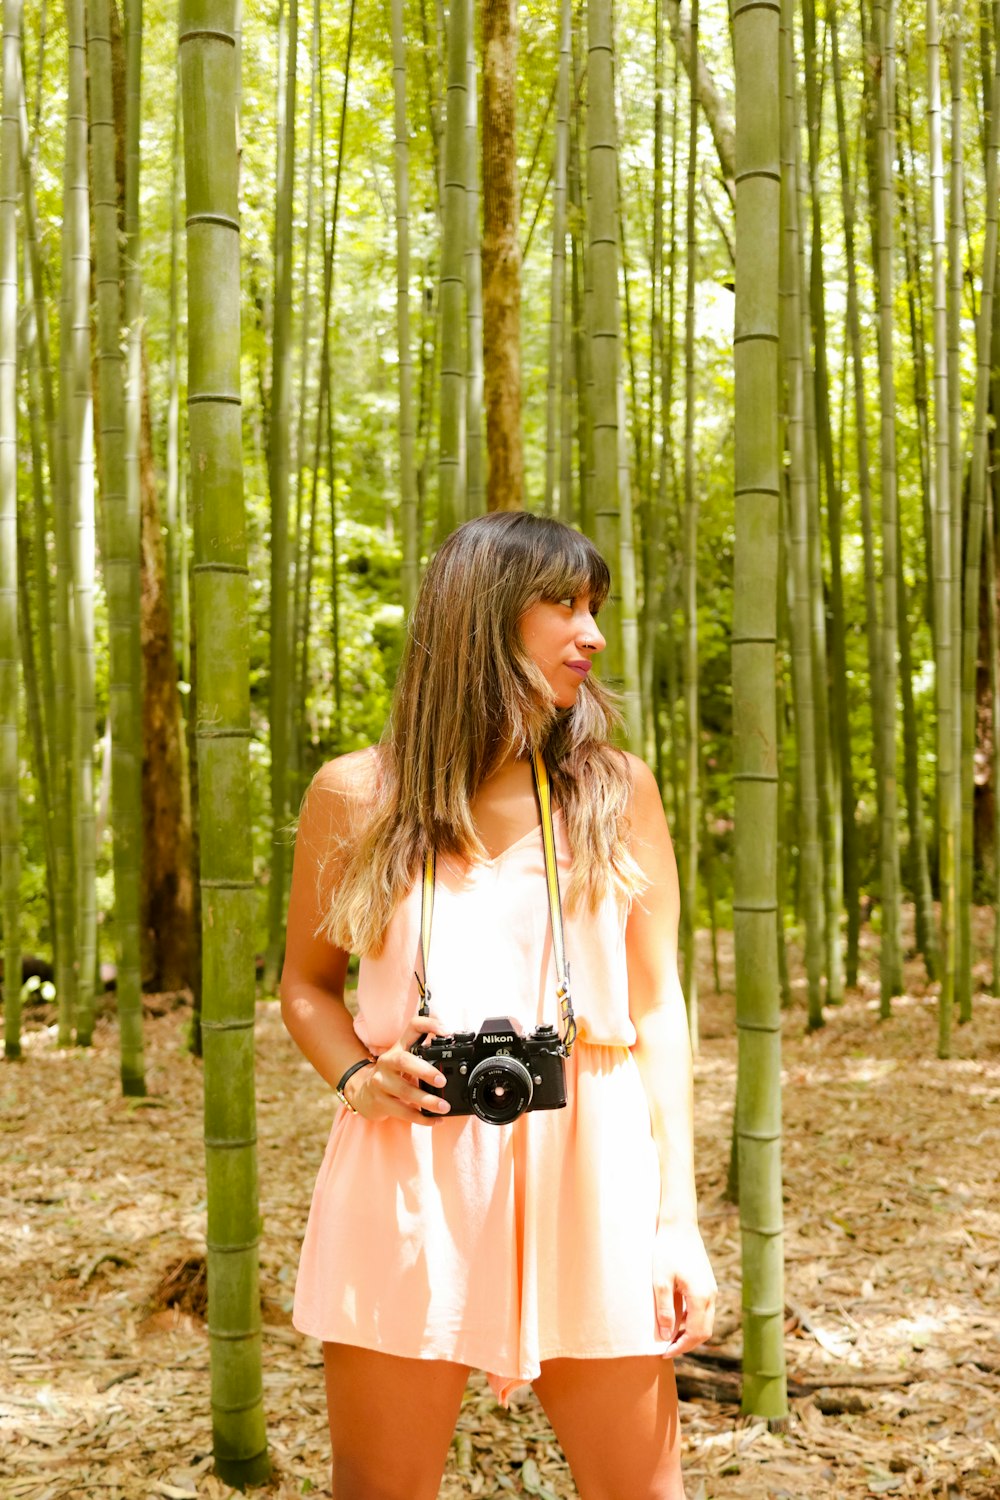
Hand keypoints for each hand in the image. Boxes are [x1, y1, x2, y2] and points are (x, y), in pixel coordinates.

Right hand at [346, 1013, 452, 1123]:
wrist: (364, 1093)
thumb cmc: (392, 1074)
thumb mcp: (405, 1058)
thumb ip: (424, 1050)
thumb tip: (450, 1043)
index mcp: (399, 1047)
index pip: (413, 1027)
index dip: (429, 1025)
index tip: (446, 1031)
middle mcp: (388, 1062)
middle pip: (404, 1061)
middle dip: (425, 1071)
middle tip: (442, 1080)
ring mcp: (381, 1082)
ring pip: (405, 1092)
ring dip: (427, 1101)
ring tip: (444, 1106)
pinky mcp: (380, 1102)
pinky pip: (403, 1112)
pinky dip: (421, 1118)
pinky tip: (434, 1120)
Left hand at [653, 1222, 716, 1357]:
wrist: (679, 1225)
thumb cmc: (667, 1250)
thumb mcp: (660, 1281)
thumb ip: (665, 1310)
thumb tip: (666, 1336)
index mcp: (701, 1296)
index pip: (695, 1334)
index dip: (680, 1346)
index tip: (664, 1353)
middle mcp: (711, 1295)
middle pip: (704, 1331)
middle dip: (686, 1343)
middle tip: (666, 1348)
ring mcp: (711, 1289)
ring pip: (705, 1321)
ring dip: (690, 1332)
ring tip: (669, 1336)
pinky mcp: (707, 1283)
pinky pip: (703, 1310)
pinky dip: (692, 1320)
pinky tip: (676, 1318)